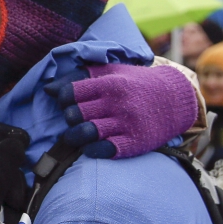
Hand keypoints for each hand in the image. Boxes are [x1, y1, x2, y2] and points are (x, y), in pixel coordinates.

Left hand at [0, 122, 29, 223]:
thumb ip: (3, 162)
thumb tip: (18, 140)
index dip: (1, 132)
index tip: (20, 143)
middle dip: (11, 171)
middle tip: (11, 190)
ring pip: (3, 174)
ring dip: (12, 189)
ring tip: (8, 207)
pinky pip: (1, 190)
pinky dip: (8, 200)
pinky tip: (7, 212)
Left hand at [47, 63, 198, 158]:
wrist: (175, 99)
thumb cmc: (136, 84)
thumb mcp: (110, 72)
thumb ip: (78, 77)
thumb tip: (47, 89)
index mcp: (109, 82)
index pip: (69, 94)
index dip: (64, 100)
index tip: (71, 102)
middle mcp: (118, 103)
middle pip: (74, 115)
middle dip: (70, 118)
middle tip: (77, 119)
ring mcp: (126, 124)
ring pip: (85, 134)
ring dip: (75, 137)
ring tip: (79, 134)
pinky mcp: (134, 142)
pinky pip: (103, 150)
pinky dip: (91, 150)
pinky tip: (93, 145)